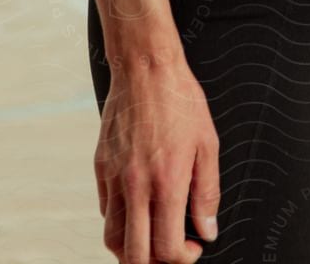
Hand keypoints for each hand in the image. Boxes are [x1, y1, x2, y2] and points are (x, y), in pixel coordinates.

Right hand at [94, 56, 220, 262]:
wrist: (145, 65)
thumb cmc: (179, 99)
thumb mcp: (208, 144)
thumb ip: (207, 193)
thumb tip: (207, 230)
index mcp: (166, 182)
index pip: (165, 249)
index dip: (181, 258)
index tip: (192, 247)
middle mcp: (135, 185)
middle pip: (133, 255)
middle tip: (170, 251)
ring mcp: (114, 177)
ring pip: (112, 237)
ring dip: (131, 249)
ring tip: (151, 238)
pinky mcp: (101, 165)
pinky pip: (104, 209)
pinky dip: (119, 220)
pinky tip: (137, 209)